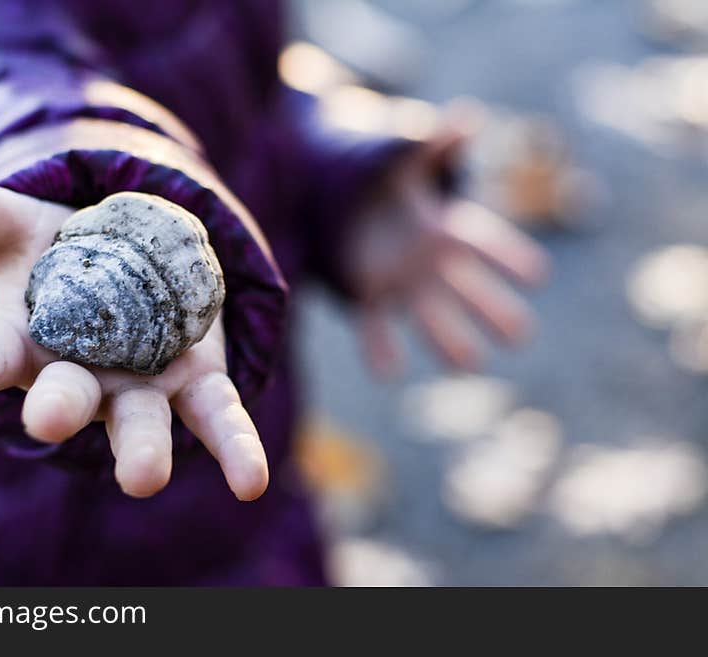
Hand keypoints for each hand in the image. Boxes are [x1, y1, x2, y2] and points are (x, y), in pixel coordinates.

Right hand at [0, 157, 267, 500]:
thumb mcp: (13, 227)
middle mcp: (81, 379)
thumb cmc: (60, 259)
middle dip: (60, 408)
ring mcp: (140, 390)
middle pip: (68, 397)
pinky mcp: (196, 387)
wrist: (129, 273)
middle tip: (50, 421)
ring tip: (143, 478)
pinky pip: (218, 418)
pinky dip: (234, 448)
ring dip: (142, 449)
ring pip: (143, 421)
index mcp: (29, 344)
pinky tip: (250, 483)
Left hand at [347, 124, 549, 376]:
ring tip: (469, 366)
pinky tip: (388, 373)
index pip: (484, 243)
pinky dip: (381, 348)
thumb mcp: (408, 156)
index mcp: (446, 228)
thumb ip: (436, 142)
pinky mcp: (369, 294)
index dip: (510, 257)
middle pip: (468, 290)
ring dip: (448, 339)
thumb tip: (465, 117)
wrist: (339, 201)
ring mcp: (402, 282)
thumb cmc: (384, 177)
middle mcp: (430, 263)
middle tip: (521, 335)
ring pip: (431, 315)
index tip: (538, 275)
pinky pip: (377, 324)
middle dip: (493, 310)